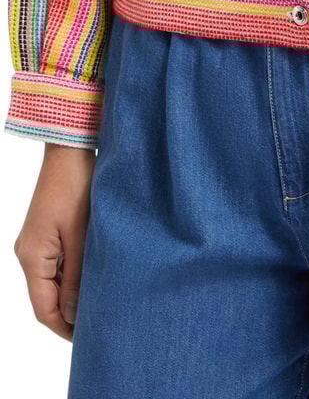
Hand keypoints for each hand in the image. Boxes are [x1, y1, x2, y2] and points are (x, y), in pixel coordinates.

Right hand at [13, 142, 95, 339]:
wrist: (70, 149)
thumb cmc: (76, 187)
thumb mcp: (80, 237)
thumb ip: (76, 279)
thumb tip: (73, 316)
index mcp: (31, 258)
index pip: (43, 309)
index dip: (63, 328)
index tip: (87, 339)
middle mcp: (27, 253)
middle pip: (45, 297)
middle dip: (68, 314)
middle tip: (98, 323)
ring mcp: (35, 242)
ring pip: (51, 281)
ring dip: (71, 294)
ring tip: (99, 302)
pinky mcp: (46, 231)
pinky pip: (55, 264)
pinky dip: (71, 275)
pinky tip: (92, 276)